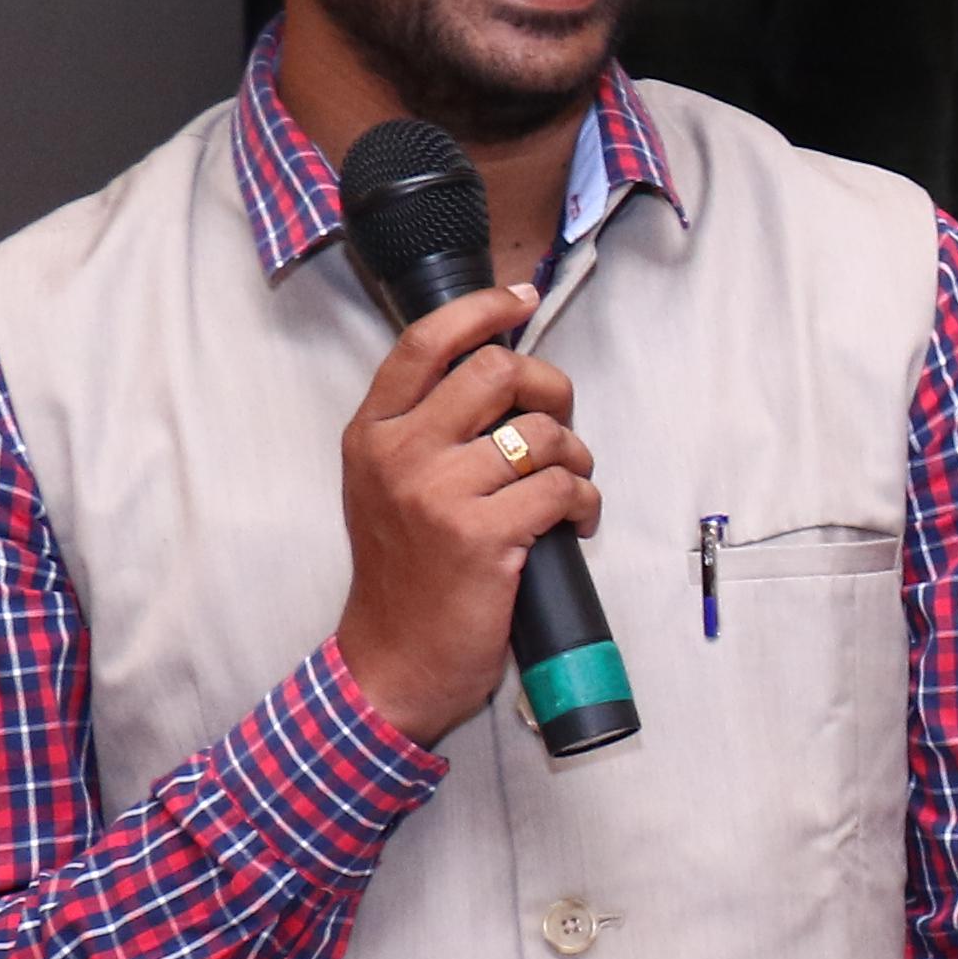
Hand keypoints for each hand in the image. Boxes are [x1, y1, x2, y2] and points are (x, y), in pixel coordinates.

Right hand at [334, 283, 601, 746]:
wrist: (393, 659)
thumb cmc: (406, 573)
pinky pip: (563, 488)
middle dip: (552, 390)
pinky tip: (574, 524)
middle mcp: (398, 453)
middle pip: (499, 372)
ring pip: (541, 432)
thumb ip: (427, 429)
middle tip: (559, 429)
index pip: (427, 343)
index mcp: (372, 433)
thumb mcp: (387, 486)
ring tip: (567, 488)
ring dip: (575, 457)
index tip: (520, 299)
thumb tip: (500, 370)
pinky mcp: (482, 535)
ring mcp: (438, 492)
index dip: (482, 310)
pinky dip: (585, 503)